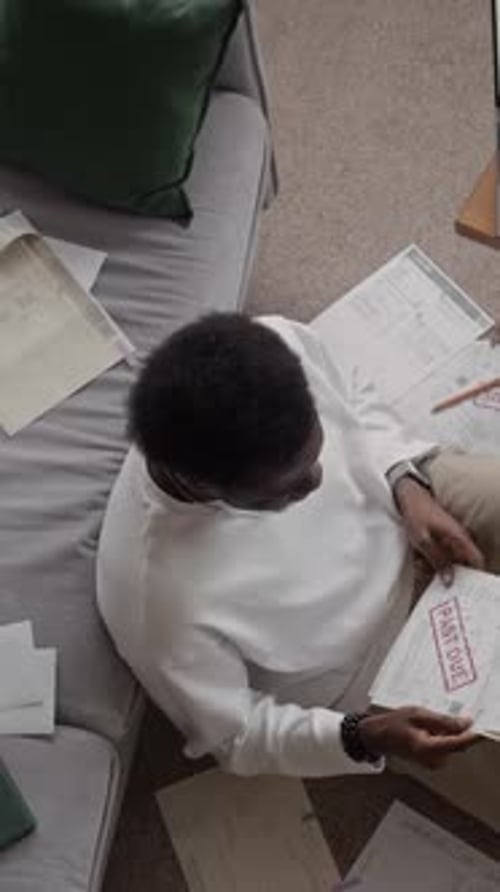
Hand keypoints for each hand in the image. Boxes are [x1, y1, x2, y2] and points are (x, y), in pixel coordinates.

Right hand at [359, 706, 477, 768]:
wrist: (379, 736)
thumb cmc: (393, 724)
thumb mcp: (417, 714)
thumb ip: (443, 720)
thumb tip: (465, 724)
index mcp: (427, 748)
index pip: (458, 743)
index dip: (471, 734)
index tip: (478, 727)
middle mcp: (432, 760)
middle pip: (457, 743)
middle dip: (453, 729)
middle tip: (435, 718)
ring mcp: (433, 762)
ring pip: (452, 744)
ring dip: (446, 732)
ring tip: (426, 724)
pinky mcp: (434, 761)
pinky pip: (446, 747)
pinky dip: (442, 737)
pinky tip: (427, 730)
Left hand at [394, 478, 484, 585]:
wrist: (408, 495)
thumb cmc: (416, 513)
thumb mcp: (423, 540)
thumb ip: (437, 560)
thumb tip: (449, 581)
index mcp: (460, 538)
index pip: (477, 560)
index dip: (475, 576)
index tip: (465, 590)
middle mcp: (458, 539)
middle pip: (463, 564)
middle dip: (452, 576)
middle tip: (441, 587)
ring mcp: (450, 538)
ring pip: (449, 560)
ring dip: (438, 568)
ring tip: (424, 572)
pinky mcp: (440, 538)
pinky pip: (440, 554)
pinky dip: (431, 560)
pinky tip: (419, 563)